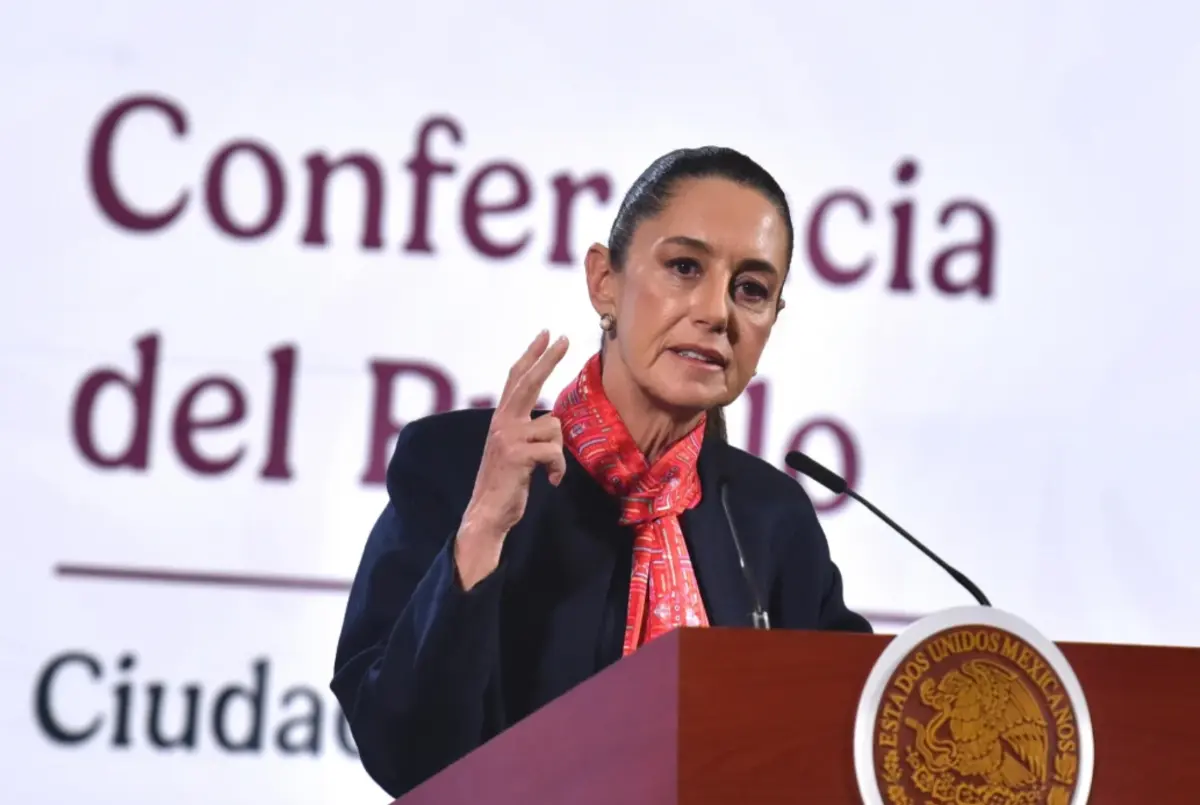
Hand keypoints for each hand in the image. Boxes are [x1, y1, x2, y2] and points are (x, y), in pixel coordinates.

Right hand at [455, 331, 568, 586]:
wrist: (487, 513)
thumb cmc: (506, 483)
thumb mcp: (514, 450)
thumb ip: (527, 430)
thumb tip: (552, 421)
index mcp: (502, 419)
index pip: (517, 379)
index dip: (532, 355)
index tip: (547, 334)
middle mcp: (502, 422)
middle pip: (529, 382)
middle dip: (547, 358)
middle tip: (564, 337)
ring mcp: (507, 437)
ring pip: (554, 427)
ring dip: (558, 454)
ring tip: (548, 471)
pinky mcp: (517, 454)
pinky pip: (554, 453)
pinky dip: (557, 470)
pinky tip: (549, 481)